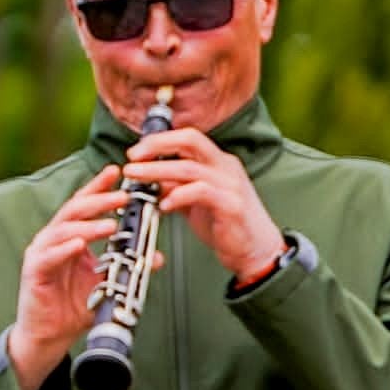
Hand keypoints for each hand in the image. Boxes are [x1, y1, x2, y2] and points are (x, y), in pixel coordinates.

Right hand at [7, 169, 139, 389]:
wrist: (49, 336)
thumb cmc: (74, 306)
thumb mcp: (107, 282)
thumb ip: (127, 267)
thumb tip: (156, 256)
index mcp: (68, 236)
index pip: (84, 205)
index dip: (98, 187)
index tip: (117, 171)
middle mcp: (52, 239)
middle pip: (74, 210)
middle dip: (99, 200)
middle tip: (122, 196)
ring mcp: (41, 254)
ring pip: (63, 230)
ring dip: (88, 225)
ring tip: (111, 224)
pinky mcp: (33, 272)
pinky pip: (49, 256)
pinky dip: (65, 248)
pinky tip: (80, 244)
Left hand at [124, 121, 288, 287]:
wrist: (257, 251)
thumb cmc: (228, 226)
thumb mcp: (196, 203)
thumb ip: (177, 188)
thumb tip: (151, 181)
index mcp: (219, 163)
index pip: (188, 138)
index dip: (160, 140)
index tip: (137, 152)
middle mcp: (226, 168)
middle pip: (190, 140)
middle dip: (156, 145)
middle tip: (132, 158)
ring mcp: (231, 185)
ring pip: (189, 167)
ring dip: (157, 171)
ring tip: (136, 177)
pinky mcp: (232, 205)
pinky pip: (200, 192)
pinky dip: (178, 195)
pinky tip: (163, 205)